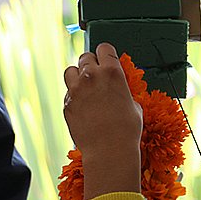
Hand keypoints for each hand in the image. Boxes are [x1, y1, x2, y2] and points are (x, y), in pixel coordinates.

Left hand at [63, 43, 142, 199]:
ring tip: (85, 87)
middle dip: (91, 64)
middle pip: (85, 56)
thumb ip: (122, 91)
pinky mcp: (67, 104)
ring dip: (77, 75)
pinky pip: (68, 93)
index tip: (107, 59)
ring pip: (70, 71)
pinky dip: (74, 96)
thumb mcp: (134, 106)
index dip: (106, 54)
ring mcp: (76, 89)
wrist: (109, 151)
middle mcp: (91, 76)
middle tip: (97, 75)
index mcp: (112, 72)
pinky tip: (84, 107)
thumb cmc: (127, 131)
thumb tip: (119, 92)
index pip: (104, 48)